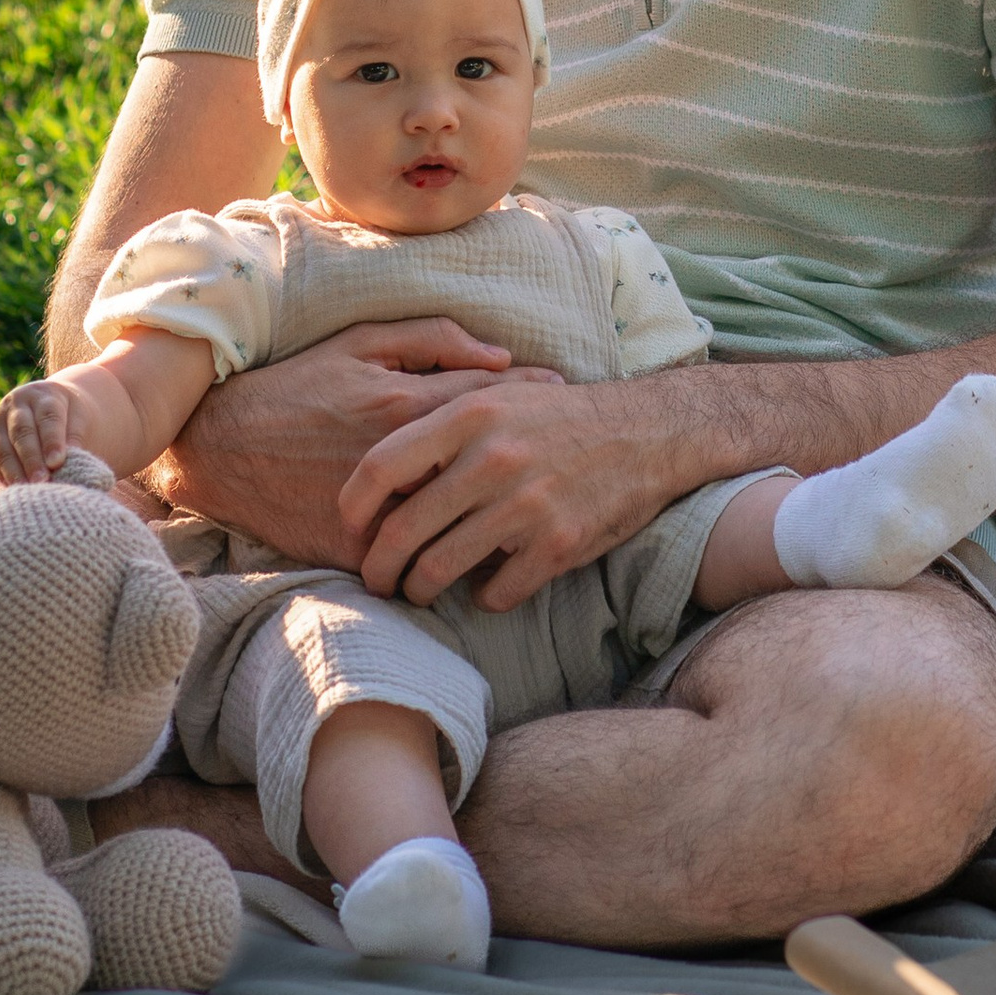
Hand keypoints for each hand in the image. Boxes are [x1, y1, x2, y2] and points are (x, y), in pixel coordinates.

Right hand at [0, 379, 74, 484]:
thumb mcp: (78, 417)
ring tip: (27, 490)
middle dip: (31, 459)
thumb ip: (75, 436)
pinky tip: (16, 489)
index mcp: (44, 395)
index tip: (57, 462)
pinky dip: (5, 475)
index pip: (48, 417)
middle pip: (22, 432)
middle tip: (42, 481)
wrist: (48, 405)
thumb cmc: (69, 415)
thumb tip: (71, 461)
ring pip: (4, 447)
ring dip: (15, 471)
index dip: (51, 441)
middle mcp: (17, 404)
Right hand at [168, 317, 531, 564]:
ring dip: (499, 511)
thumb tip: (500, 358)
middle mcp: (400, 463)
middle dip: (528, 456)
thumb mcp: (361, 342)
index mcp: (404, 406)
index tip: (562, 397)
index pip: (493, 401)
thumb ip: (433, 340)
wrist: (223, 448)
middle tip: (560, 449)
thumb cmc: (298, 386)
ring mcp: (378, 513)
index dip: (535, 397)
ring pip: (459, 521)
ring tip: (534, 499)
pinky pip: (418, 558)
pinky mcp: (356, 551)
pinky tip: (483, 541)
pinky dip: (452, 551)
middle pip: (486, 466)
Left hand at [341, 375, 681, 613]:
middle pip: (402, 531)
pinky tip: (487, 585)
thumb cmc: (559, 417)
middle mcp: (492, 458)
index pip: (381, 466)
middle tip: (378, 579)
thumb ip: (441, 424)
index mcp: (470, 414)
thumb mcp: (497, 396)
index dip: (352, 505)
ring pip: (439, 570)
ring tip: (421, 589)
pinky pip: (494, 593)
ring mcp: (525, 505)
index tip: (349, 527)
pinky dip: (482, 598)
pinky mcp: (556, 545)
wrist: (646, 432)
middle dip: (378, 568)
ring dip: (421, 589)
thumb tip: (384, 472)